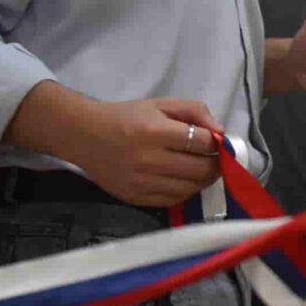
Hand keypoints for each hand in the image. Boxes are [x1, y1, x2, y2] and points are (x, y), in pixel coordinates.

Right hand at [81, 97, 223, 206]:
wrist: (85, 136)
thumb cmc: (126, 117)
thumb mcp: (160, 105)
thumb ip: (194, 112)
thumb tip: (220, 132)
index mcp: (155, 132)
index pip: (201, 143)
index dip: (215, 142)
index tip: (216, 142)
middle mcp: (148, 160)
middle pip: (200, 169)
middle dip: (215, 164)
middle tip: (215, 158)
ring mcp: (141, 182)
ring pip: (190, 188)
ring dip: (203, 180)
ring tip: (202, 169)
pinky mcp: (135, 198)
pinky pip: (172, 200)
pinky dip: (185, 192)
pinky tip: (184, 180)